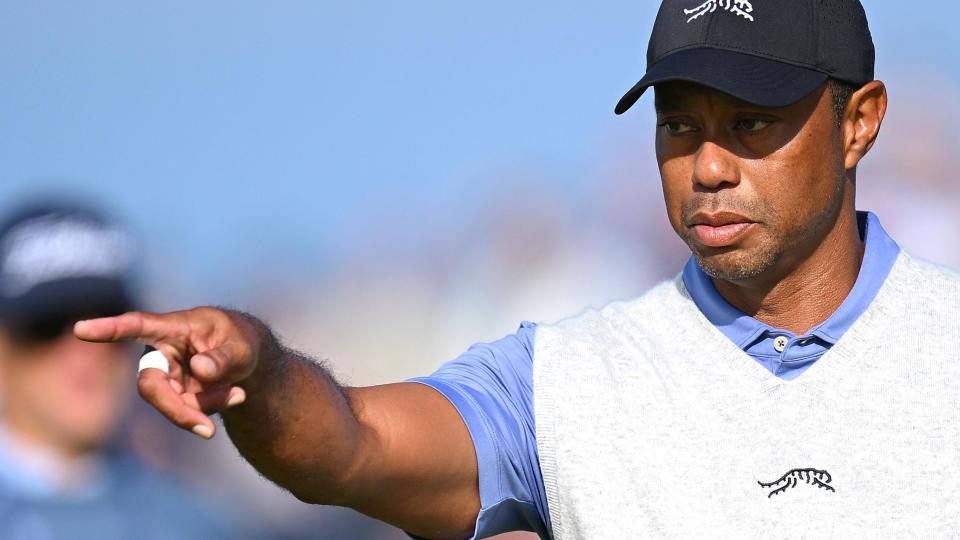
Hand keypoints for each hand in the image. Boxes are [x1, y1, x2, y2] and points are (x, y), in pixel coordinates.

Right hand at [74, 307, 260, 438]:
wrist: (246, 358)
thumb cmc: (239, 342)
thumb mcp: (241, 347)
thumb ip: (222, 358)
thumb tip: (199, 370)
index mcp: (172, 328)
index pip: (137, 326)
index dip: (109, 328)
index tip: (81, 329)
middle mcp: (160, 353)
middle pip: (151, 385)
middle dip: (178, 410)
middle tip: (209, 432)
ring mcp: (163, 376)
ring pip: (172, 404)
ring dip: (208, 406)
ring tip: (239, 393)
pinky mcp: (171, 395)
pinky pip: (185, 412)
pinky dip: (211, 410)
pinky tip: (235, 395)